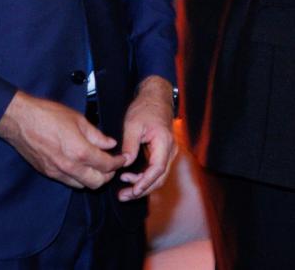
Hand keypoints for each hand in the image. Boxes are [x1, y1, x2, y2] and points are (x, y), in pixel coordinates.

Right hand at [0, 91, 123, 188]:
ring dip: (93, 178)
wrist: (21, 121)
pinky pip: (68, 182)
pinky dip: (79, 178)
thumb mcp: (79, 120)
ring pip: (82, 185)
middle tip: (111, 164)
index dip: (118, 163)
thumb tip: (110, 144)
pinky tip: (81, 166)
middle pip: (97, 183)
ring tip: (97, 165)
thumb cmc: (49, 115)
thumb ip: (97, 135)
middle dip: (108, 175)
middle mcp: (69, 166)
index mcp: (80, 151)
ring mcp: (57, 172)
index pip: (106, 165)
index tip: (123, 159)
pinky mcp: (47, 173)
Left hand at [118, 76, 175, 200]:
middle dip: (143, 190)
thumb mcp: (133, 125)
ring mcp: (169, 151)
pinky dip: (145, 177)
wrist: (156, 97)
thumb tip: (125, 163)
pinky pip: (157, 170)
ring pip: (159, 176)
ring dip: (143, 185)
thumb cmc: (145, 108)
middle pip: (160, 177)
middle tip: (124, 196)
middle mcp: (170, 149)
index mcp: (164, 142)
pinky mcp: (163, 152)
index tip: (132, 191)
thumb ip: (130, 145)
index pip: (157, 169)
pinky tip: (130, 178)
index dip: (145, 182)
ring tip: (124, 190)